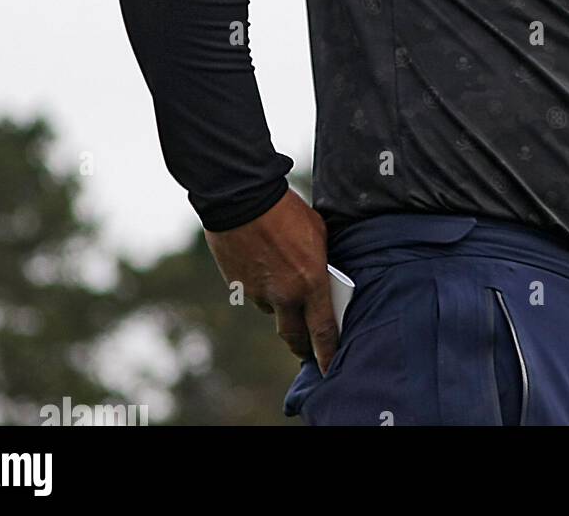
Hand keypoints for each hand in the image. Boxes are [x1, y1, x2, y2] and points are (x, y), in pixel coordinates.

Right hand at [203, 186, 339, 374]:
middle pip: (294, 336)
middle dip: (301, 344)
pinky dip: (262, 287)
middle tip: (306, 345)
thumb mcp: (318, 233)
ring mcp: (259, 294)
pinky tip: (263, 263)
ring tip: (282, 277)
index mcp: (310, 283)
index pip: (323, 331)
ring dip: (280, 304)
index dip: (328, 354)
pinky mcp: (238, 287)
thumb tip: (322, 276)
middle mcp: (284, 296)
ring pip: (272, 311)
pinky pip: (254, 294)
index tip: (330, 369)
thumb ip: (320, 262)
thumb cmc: (287, 211)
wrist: (242, 199)